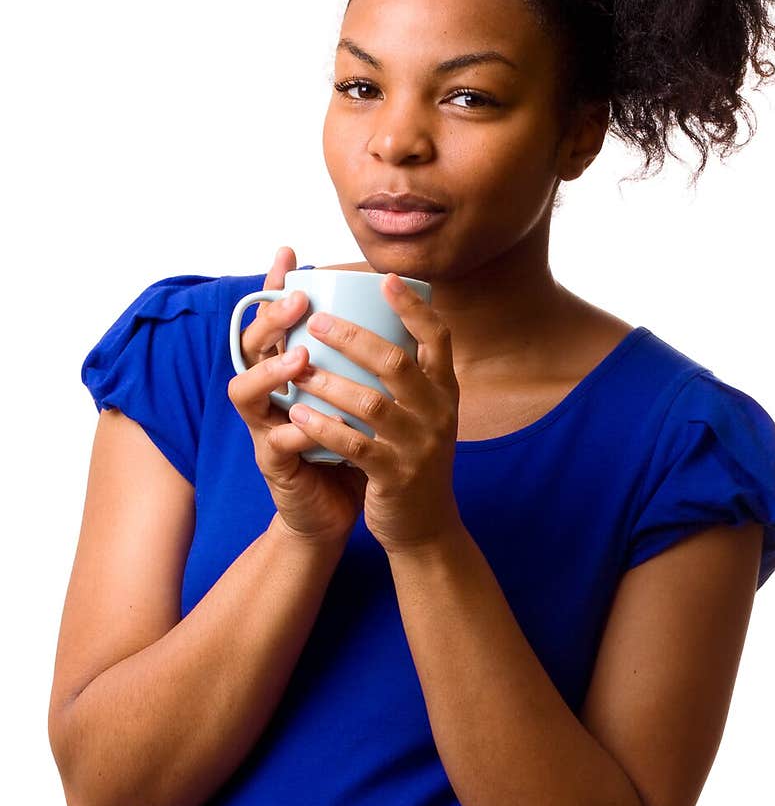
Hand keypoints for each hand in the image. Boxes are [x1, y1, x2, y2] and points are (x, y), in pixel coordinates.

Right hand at [227, 246, 367, 544]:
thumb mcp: (364, 395)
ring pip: (247, 392)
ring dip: (272, 372)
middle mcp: (269, 395)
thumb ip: (369, 359)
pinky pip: (276, 443)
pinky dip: (293, 432)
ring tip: (300, 359)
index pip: (275, 320)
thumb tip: (401, 306)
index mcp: (289, 371)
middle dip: (270, 320)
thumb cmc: (355, 446)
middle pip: (250, 345)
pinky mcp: (273, 465)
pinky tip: (308, 424)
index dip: (273, 286)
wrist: (344, 510)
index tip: (288, 253)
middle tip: (298, 301)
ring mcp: (265, 428)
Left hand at [285, 272, 461, 554]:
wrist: (425, 527)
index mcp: (445, 392)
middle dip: (354, 338)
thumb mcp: (424, 414)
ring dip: (329, 382)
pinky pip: (355, 446)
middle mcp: (438, 414)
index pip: (437, 338)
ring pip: (371, 404)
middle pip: (396, 363)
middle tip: (317, 321)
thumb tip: (373, 322)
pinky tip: (299, 413)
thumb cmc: (412, 459)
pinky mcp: (395, 477)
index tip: (386, 279)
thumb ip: (408, 378)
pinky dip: (325, 427)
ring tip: (297, 368)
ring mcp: (418, 447)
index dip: (413, 307)